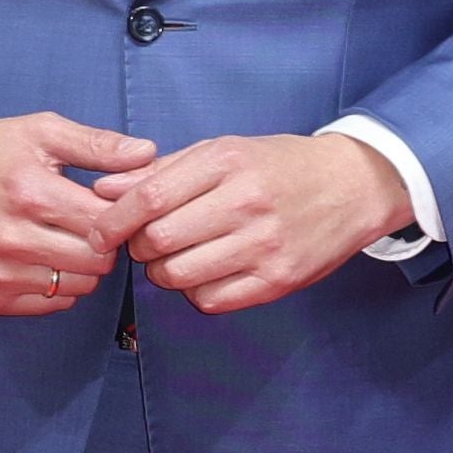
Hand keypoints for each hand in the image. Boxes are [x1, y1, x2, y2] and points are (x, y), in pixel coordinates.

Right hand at [0, 109, 157, 316]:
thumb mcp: (40, 131)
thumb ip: (97, 144)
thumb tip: (149, 154)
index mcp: (29, 192)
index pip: (106, 222)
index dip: (122, 215)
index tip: (115, 205)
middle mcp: (12, 239)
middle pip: (97, 260)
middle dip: (106, 243)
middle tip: (94, 224)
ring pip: (79, 287)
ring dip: (84, 266)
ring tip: (70, 239)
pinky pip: (52, 304)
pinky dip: (59, 285)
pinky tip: (47, 258)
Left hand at [106, 128, 419, 317]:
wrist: (352, 187)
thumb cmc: (277, 166)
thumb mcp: (221, 151)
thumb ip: (160, 170)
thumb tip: (102, 189)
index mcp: (227, 162)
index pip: (150, 197)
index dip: (114, 220)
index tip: (99, 232)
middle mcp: (246, 203)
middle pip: (159, 240)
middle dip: (139, 247)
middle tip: (147, 241)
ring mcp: (265, 245)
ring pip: (180, 275)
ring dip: (163, 272)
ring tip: (177, 256)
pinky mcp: (278, 280)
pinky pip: (210, 301)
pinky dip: (195, 292)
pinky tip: (206, 273)